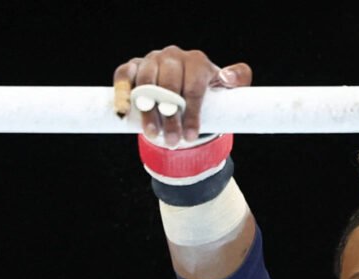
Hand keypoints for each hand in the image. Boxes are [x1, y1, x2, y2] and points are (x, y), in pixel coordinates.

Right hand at [112, 45, 252, 145]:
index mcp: (196, 61)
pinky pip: (123, 75)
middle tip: (173, 141)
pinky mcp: (133, 67)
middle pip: (169, 86)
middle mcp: (173, 56)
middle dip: (170, 116)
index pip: (194, 86)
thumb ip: (237, 79)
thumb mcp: (228, 88)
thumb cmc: (208, 92)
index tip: (191, 136)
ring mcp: (151, 60)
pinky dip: (121, 92)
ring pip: (146, 83)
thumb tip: (225, 77)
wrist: (185, 90)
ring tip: (153, 134)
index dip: (192, 112)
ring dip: (148, 111)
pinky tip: (122, 112)